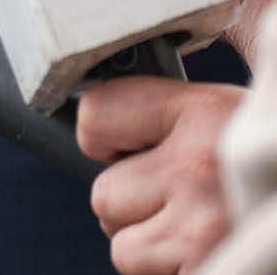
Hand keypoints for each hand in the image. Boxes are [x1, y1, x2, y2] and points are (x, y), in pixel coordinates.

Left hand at [78, 77, 245, 274]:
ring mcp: (202, 229)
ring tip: (204, 234)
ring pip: (123, 248)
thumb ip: (181, 109)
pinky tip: (211, 254)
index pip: (94, 112)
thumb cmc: (272, 169)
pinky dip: (175, 273)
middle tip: (186, 203)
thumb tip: (111, 96)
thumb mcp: (241, 117)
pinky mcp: (207, 271)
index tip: (128, 147)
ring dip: (154, 249)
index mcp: (209, 112)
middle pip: (104, 194)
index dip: (105, 136)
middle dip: (135, 206)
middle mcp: (199, 166)